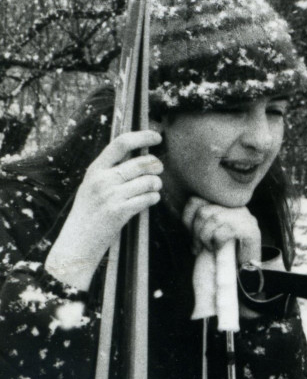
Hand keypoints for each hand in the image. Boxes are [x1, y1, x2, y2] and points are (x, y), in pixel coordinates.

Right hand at [46, 130, 162, 289]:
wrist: (77, 242)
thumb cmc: (88, 212)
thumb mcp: (91, 185)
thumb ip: (110, 170)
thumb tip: (141, 156)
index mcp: (95, 169)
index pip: (121, 143)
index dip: (143, 136)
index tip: (157, 136)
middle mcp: (102, 179)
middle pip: (142, 162)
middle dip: (156, 165)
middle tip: (158, 169)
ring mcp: (111, 196)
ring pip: (149, 181)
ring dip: (157, 184)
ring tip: (153, 187)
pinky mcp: (120, 212)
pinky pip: (149, 198)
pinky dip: (154, 198)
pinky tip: (150, 199)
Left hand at [181, 197, 261, 265]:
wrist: (250, 266)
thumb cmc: (227, 250)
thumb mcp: (210, 232)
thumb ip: (200, 223)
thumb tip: (185, 221)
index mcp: (224, 204)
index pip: (197, 200)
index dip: (187, 217)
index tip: (189, 233)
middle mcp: (236, 206)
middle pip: (204, 210)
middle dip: (195, 231)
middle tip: (197, 246)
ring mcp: (244, 217)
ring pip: (214, 219)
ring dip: (205, 237)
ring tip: (208, 248)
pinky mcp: (250, 230)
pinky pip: (225, 231)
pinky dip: (217, 243)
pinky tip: (218, 249)